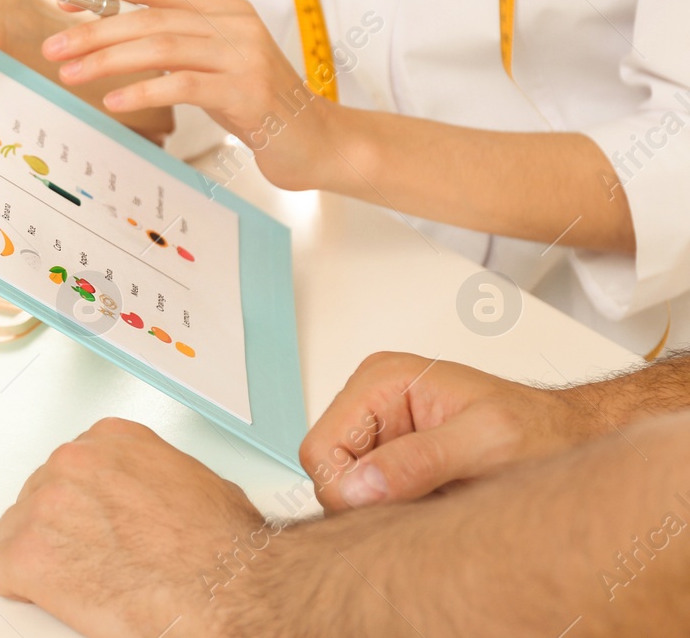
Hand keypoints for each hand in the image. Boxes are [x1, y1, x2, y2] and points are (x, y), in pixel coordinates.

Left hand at [0, 418, 261, 637]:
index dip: (80, 501)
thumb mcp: (192, 478)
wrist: (222, 586)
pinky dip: (15, 585)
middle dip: (59, 526)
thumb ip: (149, 476)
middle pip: (39, 495)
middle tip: (88, 556)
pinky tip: (40, 593)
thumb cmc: (220, 543)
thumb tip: (147, 496)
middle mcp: (71, 462)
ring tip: (76, 578)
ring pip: (14, 529)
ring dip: (38, 554)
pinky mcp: (28, 555)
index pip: (71, 464)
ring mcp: (45, 506)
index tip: (91, 520)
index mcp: (110, 439)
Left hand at [40, 0, 341, 189]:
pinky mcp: (247, 92)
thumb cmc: (258, 106)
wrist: (318, 141)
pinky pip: (184, 85)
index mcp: (223, 9)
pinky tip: (114, 102)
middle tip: (54, 47)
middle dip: (94, 31)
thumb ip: (177, 46)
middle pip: (149, 17)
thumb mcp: (215, 65)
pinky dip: (144, 91)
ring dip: (108, 61)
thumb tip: (112, 40)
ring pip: (162, 47)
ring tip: (71, 74)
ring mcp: (243, 56)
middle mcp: (234, 24)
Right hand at [301, 352, 600, 512]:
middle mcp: (371, 401)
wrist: (572, 438)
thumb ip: (421, 461)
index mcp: (381, 380)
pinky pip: (369, 498)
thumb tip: (359, 485)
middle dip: (370, 499)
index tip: (397, 505)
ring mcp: (379, 430)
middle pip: (328, 473)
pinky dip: (397, 512)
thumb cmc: (542, 430)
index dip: (348, 491)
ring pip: (346, 491)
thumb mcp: (488, 443)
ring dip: (386, 507)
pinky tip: (435, 503)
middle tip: (428, 501)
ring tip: (439, 498)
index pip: (319, 451)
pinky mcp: (391, 457)